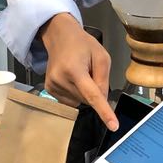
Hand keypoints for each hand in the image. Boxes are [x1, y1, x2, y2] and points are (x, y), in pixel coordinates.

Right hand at [38, 13, 117, 129]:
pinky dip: (76, 93)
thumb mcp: (102, 56)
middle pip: (87, 100)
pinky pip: (70, 101)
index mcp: (74, 69)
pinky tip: (72, 79)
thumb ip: (104, 79)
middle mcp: (60, 80)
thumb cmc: (82, 45)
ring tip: (79, 73)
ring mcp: (52, 86)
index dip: (104, 111)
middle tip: (89, 71)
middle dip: (94, 90)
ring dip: (84, 92)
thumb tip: (102, 100)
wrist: (60, 37)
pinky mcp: (49, 90)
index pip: (92, 95)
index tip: (113, 125)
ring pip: (80, 102)